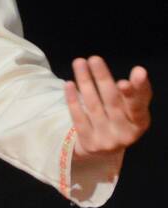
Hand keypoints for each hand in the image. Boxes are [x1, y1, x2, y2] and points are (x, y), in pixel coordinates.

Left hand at [64, 57, 150, 183]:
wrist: (105, 149)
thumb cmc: (122, 119)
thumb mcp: (133, 108)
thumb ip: (136, 90)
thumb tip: (139, 71)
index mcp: (140, 123)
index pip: (137, 107)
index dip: (132, 93)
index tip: (124, 80)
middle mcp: (125, 133)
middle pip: (112, 102)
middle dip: (102, 79)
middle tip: (94, 58)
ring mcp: (106, 139)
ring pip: (93, 106)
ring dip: (85, 82)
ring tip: (79, 62)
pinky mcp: (88, 142)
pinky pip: (78, 117)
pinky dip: (73, 100)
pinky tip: (69, 84)